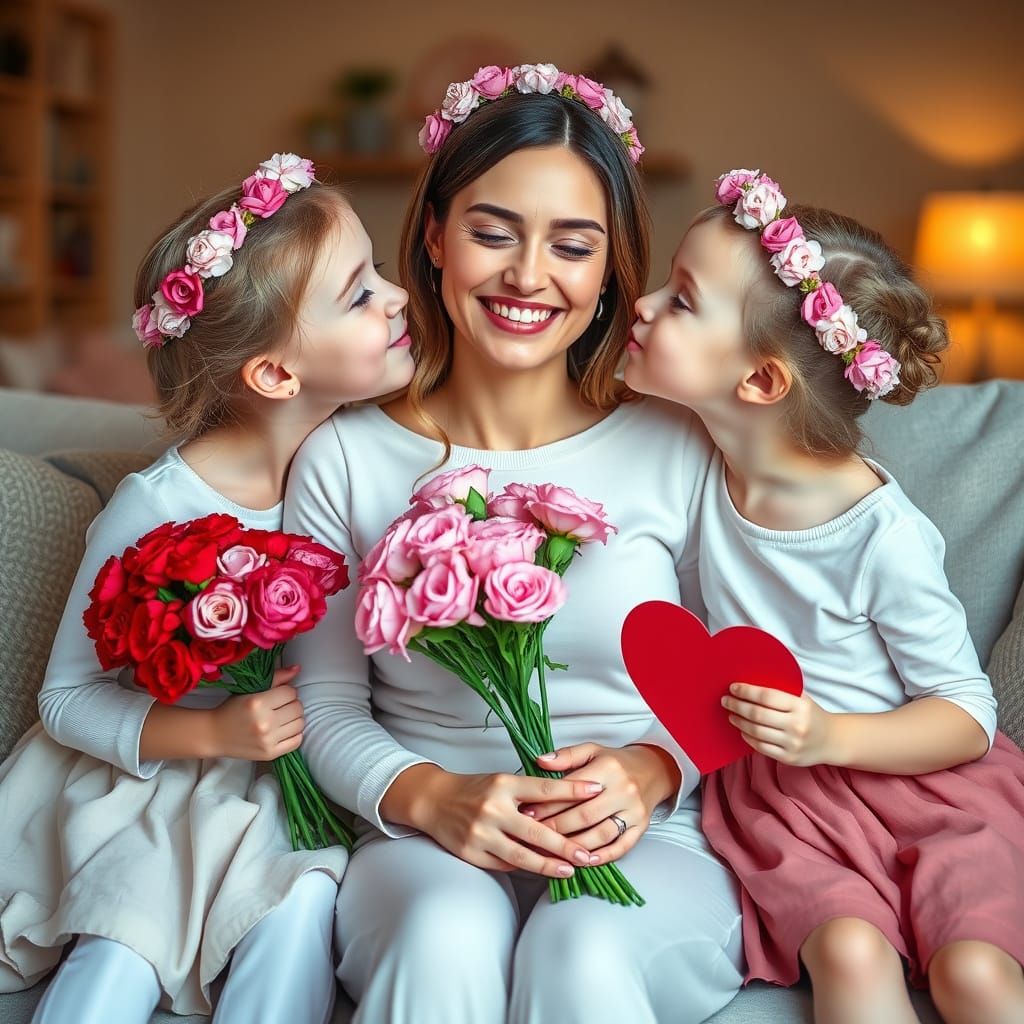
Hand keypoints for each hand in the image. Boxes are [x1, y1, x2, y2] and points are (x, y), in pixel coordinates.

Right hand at [209, 664, 304, 760]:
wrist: (214, 735)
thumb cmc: (232, 710)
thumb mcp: (250, 690)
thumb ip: (276, 678)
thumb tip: (297, 669)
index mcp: (258, 703)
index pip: (290, 692)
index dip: (287, 691)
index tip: (280, 694)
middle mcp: (264, 722)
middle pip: (297, 708)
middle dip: (292, 704)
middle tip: (281, 705)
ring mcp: (268, 740)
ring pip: (300, 723)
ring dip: (294, 718)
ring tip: (283, 717)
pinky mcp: (270, 753)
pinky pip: (297, 741)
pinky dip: (294, 734)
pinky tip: (284, 729)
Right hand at [404, 766, 605, 879]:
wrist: (434, 801)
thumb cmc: (475, 789)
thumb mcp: (502, 780)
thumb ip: (529, 792)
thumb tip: (565, 804)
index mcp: (503, 784)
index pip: (545, 788)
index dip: (573, 790)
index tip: (597, 791)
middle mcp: (493, 808)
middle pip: (537, 831)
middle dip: (566, 845)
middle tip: (587, 855)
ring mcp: (481, 833)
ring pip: (522, 855)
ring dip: (548, 865)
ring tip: (569, 870)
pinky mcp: (472, 853)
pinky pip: (505, 864)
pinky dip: (523, 867)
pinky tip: (540, 870)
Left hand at [521, 743, 677, 865]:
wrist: (653, 769)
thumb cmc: (616, 762)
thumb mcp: (591, 750)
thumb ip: (566, 756)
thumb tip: (541, 761)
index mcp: (608, 768)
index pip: (572, 790)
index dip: (548, 802)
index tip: (528, 812)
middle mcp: (623, 790)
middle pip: (585, 815)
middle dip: (557, 827)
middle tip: (534, 835)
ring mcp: (634, 810)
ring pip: (601, 834)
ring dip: (575, 846)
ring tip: (554, 852)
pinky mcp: (642, 827)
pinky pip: (622, 846)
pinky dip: (603, 856)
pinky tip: (585, 861)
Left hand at [723, 683, 836, 765]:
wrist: (832, 740)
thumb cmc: (811, 714)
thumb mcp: (801, 698)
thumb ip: (780, 691)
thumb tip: (749, 683)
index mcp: (800, 706)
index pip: (766, 696)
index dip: (746, 691)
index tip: (733, 688)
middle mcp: (797, 725)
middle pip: (757, 714)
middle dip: (737, 706)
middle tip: (725, 701)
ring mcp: (793, 744)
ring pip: (756, 732)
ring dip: (739, 721)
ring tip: (731, 714)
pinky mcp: (788, 758)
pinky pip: (761, 747)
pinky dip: (747, 737)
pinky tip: (742, 730)